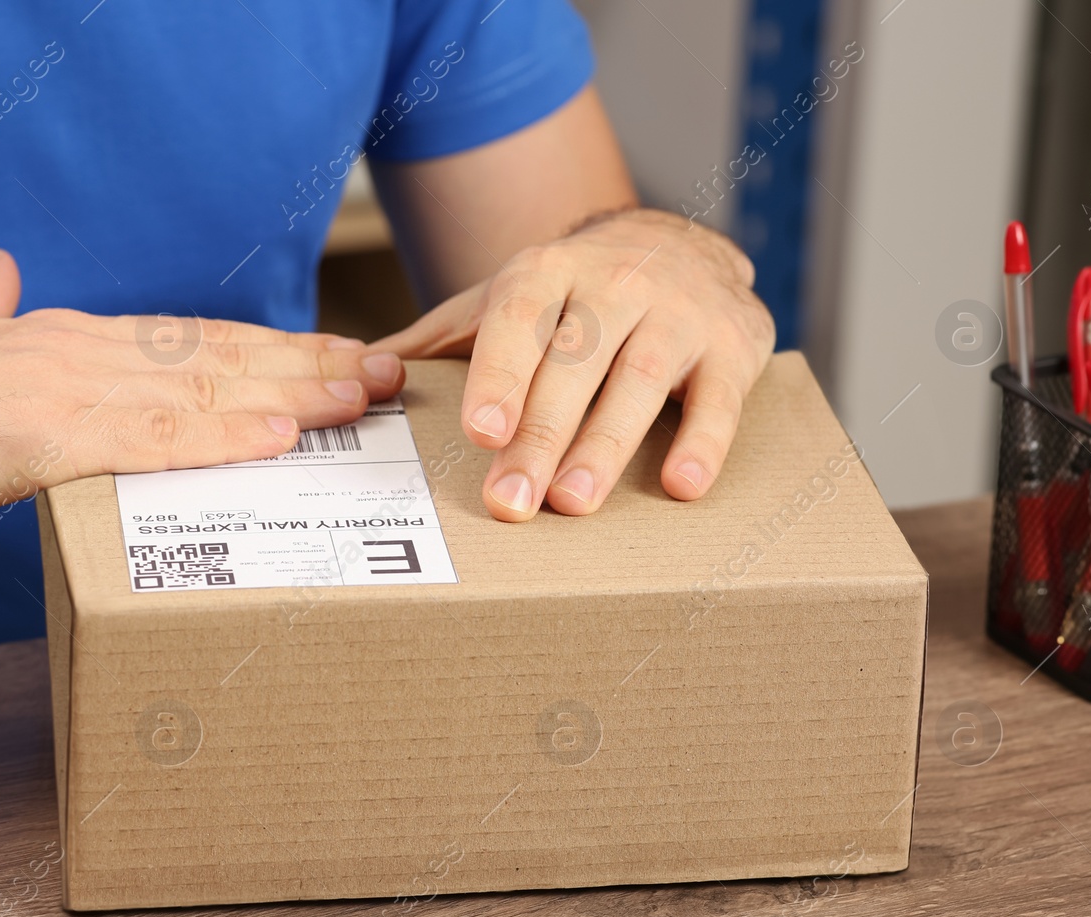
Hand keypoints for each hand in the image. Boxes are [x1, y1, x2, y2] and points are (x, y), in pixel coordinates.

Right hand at [0, 249, 403, 530]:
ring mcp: (71, 390)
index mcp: (68, 341)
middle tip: (385, 374)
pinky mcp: (48, 438)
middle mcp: (86, 353)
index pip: (193, 344)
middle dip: (309, 366)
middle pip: (222, 358)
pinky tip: (282, 440)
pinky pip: (154, 440)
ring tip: (364, 398)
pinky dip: (223, 438)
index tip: (330, 358)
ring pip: (206, 390)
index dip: (270, 353)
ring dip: (294, 395)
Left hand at [371, 208, 773, 520]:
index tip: (481, 430)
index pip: (520, 318)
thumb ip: (437, 341)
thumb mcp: (504, 300)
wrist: (678, 240)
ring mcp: (679, 311)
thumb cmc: (572, 295)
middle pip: (574, 363)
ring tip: (574, 501)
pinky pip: (720, 398)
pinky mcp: (735, 343)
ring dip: (607, 444)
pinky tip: (680, 485)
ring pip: (641, 379)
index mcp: (548, 272)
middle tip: (513, 501)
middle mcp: (615, 282)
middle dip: (542, 434)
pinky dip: (704, 441)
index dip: (501, 373)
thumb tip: (355, 375)